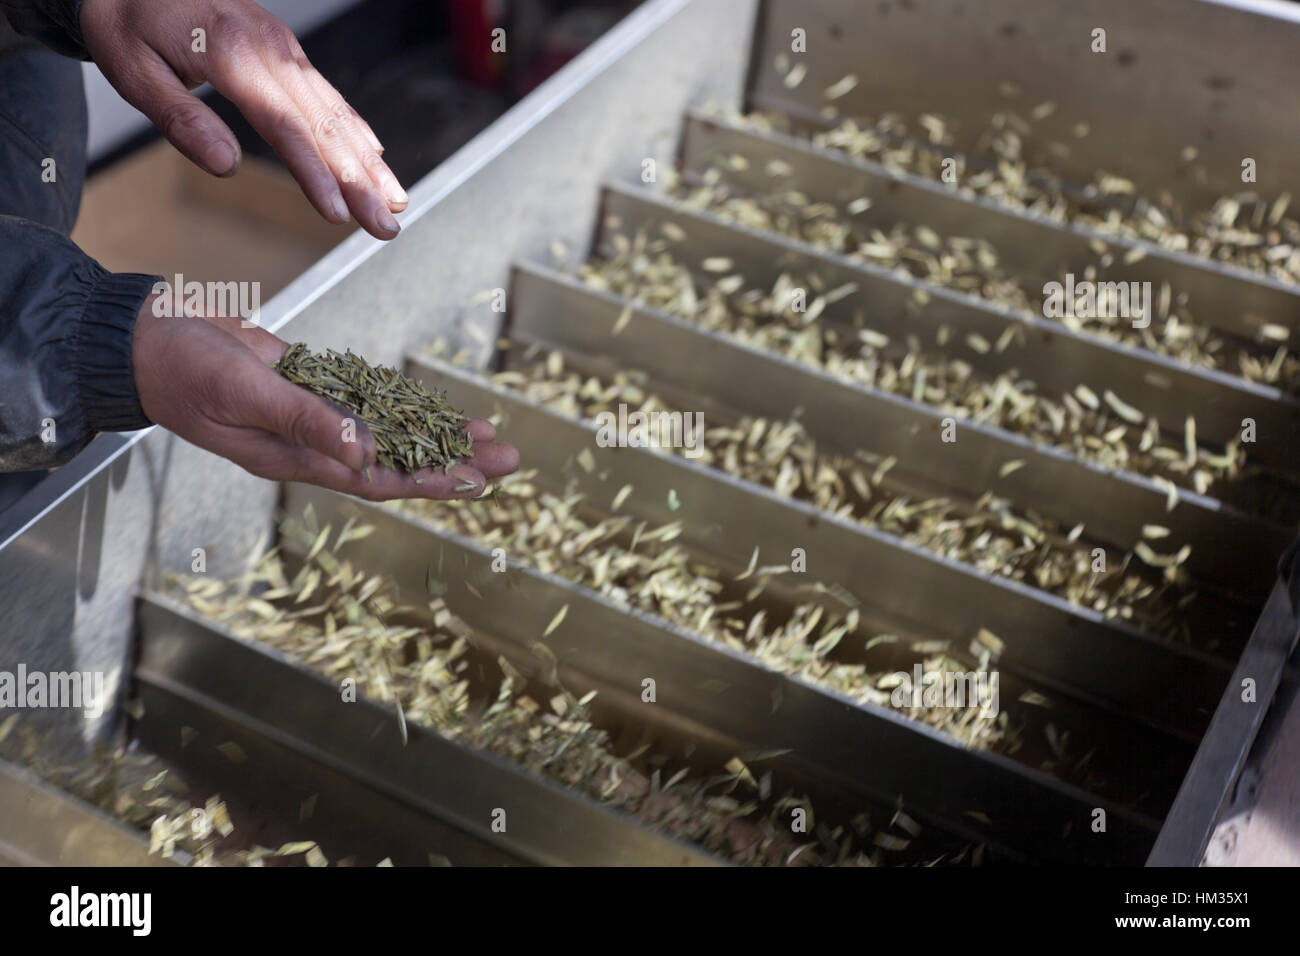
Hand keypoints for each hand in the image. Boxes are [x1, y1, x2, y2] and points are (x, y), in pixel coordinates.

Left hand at [80, 0, 407, 239]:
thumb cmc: (127, 20)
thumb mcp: (133, 69)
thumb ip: (180, 119)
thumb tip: (224, 166)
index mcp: (233, 55)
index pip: (284, 127)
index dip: (315, 174)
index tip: (338, 214)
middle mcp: (271, 51)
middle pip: (324, 127)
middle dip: (360, 182)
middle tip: (386, 226)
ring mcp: (285, 50)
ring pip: (336, 113)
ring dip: (369, 163)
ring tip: (396, 203)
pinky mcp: (287, 52)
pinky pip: (330, 96)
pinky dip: (357, 129)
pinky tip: (375, 156)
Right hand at [132, 305, 519, 498]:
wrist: (145, 337)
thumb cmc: (182, 369)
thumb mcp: (245, 394)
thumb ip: (304, 421)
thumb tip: (365, 454)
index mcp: (296, 458)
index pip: (379, 479)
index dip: (431, 481)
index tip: (478, 482)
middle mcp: (311, 444)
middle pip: (398, 460)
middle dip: (454, 460)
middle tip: (510, 456)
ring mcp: (311, 416)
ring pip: (390, 430)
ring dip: (438, 432)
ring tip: (489, 433)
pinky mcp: (308, 385)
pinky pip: (367, 400)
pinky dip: (402, 403)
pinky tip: (435, 405)